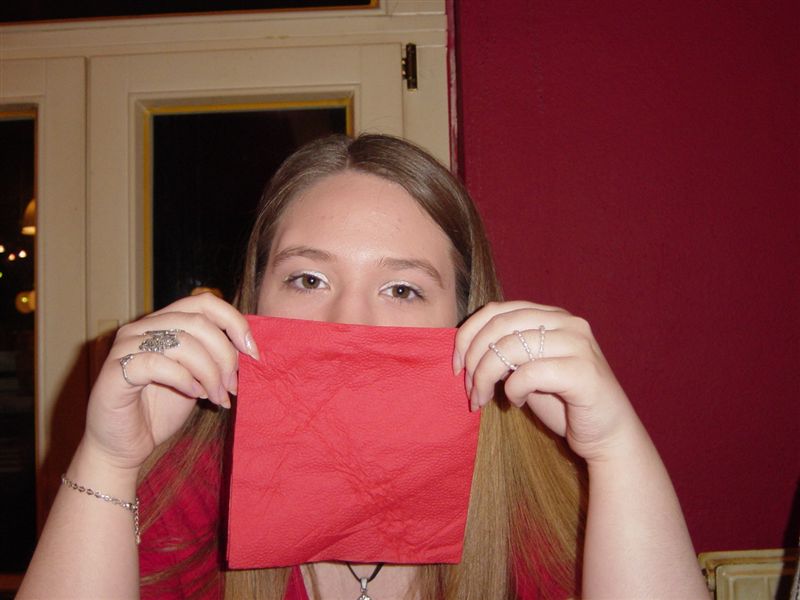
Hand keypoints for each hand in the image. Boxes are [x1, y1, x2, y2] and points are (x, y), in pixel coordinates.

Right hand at [81, 293, 258, 473]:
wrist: (122, 447)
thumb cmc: (159, 411)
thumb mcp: (197, 379)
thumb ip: (214, 358)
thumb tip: (249, 349)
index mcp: (162, 323)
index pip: (204, 302)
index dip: (234, 322)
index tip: (253, 353)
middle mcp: (141, 327)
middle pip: (198, 322)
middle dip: (225, 355)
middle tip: (233, 386)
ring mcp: (125, 346)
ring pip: (182, 342)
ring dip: (209, 372)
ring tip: (217, 397)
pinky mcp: (115, 371)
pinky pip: (157, 364)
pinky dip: (184, 379)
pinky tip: (194, 395)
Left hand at [454, 301, 638, 461]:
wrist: (608, 435)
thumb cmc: (564, 402)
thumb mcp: (528, 369)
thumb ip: (506, 352)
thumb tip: (465, 351)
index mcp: (551, 315)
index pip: (496, 310)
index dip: (468, 335)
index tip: (456, 366)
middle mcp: (567, 322)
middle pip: (499, 326)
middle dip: (473, 359)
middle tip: (468, 389)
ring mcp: (578, 344)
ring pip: (510, 347)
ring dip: (485, 377)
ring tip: (483, 400)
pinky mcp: (584, 372)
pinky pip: (530, 373)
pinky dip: (513, 390)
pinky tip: (516, 403)